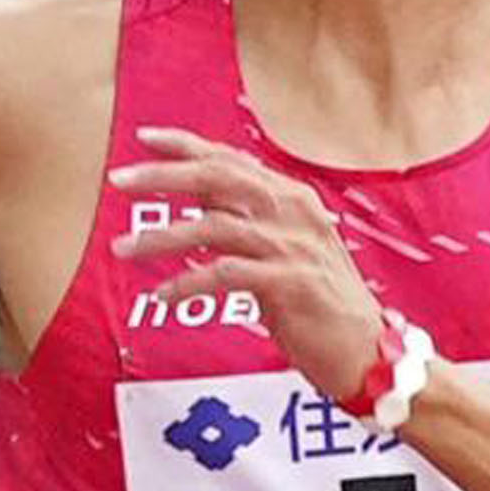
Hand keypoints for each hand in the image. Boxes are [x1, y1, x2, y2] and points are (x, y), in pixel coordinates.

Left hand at [107, 128, 388, 404]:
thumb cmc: (323, 304)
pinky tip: (163, 295)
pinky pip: (224, 275)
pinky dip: (187, 283)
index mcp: (295, 199)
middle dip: (163, 176)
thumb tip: (198, 201)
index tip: (145, 138)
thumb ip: (249, 222)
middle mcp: (295, 214)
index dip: (187, 146)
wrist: (371, 352)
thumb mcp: (287, 251)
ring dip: (161, 237)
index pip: (233, 160)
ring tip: (123, 250)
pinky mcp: (291, 284)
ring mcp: (294, 248)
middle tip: (118, 180)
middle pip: (219, 178)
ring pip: (213, 227)